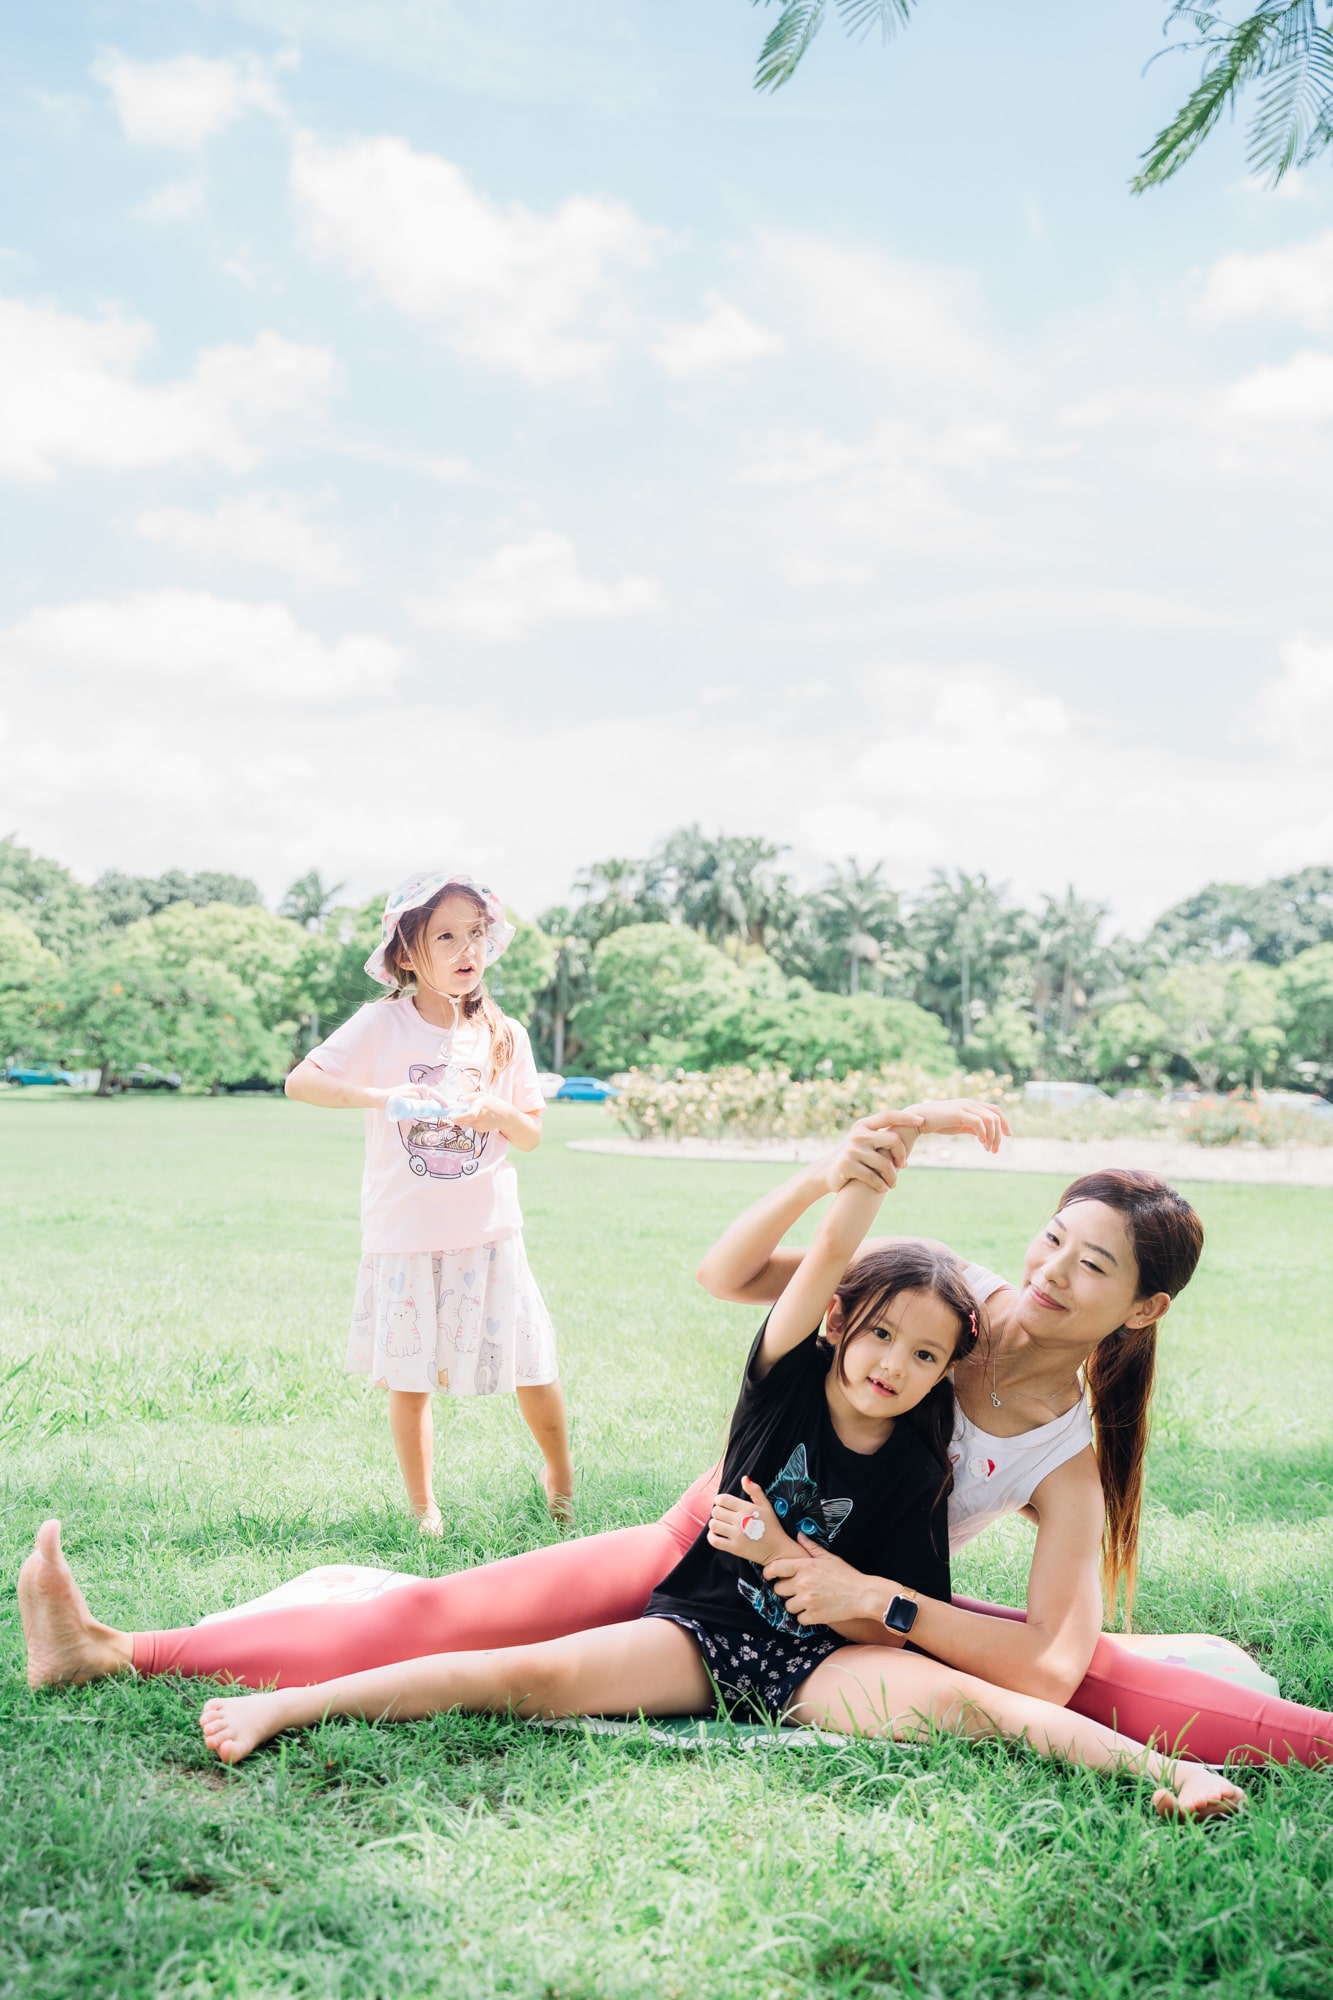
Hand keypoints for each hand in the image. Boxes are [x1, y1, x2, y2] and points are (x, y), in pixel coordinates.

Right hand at [377, 1081, 458, 1111]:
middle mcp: (412, 1087)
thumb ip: (417, 1108)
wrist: (378, 1098)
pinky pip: (412, 1094)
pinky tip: (417, 1108)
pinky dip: (417, 1100)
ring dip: (426, 1100)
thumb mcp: (408, 1105)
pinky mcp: (400, 1092)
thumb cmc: (394, 1103)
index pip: (430, 1091)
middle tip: (443, 1108)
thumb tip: (428, 1115)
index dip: (439, 1098)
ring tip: (426, 1111)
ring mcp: (406, 1089)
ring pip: (422, 1090)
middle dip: (438, 1098)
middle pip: (428, 1089)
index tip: (446, 1107)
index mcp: (415, 1089)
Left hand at [450, 1091, 506, 1132]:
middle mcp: (481, 1117)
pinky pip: (470, 1125)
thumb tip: (459, 1100)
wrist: (505, 1116)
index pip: (471, 1114)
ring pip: (465, 1123)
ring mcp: (481, 1125)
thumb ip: (470, 1096)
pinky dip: (470, 1121)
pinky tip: (477, 1118)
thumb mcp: (483, 1095)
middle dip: (455, 1117)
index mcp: (482, 1106)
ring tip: (472, 1112)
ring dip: (464, 1119)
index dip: (459, 1117)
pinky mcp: (480, 1130)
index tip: (451, 1116)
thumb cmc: (493, 1103)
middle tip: (453, 1113)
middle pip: (463, 1121)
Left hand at [707, 1478, 794, 1565]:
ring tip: (721, 1524)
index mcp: (747, 1508)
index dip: (719, 1500)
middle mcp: (741, 1521)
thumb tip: (744, 1478)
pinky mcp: (734, 1548)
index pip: (723, 1499)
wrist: (778, 1550)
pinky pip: (714, 1541)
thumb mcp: (766, 1506)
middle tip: (723, 1515)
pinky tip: (716, 1534)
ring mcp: (737, 1536)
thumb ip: (755, 1491)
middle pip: (716, 1511)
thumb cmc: (772, 1526)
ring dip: (714, 1523)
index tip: (723, 1504)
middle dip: (717, 1511)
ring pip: (713, 1525)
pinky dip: (711, 1536)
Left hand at [763, 1536, 888, 1629]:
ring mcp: (807, 1600)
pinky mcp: (813, 1616)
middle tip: (795, 1589)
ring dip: (794, 1604)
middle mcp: (803, 1583)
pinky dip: (804, 1616)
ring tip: (805, 1601)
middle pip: (779, 1589)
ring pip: (787, 1605)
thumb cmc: (847, 1575)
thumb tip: (798, 1535)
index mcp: (805, 1566)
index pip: (775, 1568)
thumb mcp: (829, 1558)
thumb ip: (811, 1547)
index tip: (769, 1576)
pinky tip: (813, 1611)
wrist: (863, 1595)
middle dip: (785, 1589)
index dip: (768, 1572)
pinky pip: (798, 1618)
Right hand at [814, 1111, 925, 1196]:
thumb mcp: (863, 1143)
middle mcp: (858, 1135)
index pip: (888, 1115)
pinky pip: (874, 1177)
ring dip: (892, 1177)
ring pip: (885, 1164)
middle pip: (893, 1141)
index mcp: (863, 1125)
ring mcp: (852, 1150)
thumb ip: (880, 1140)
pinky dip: (881, 1185)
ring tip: (892, 1184)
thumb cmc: (852, 1158)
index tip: (921, 1121)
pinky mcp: (847, 1165)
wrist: (825, 1173)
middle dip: (901, 1156)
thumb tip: (907, 1142)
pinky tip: (883, 1189)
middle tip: (902, 1166)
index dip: (906, 1117)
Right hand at [908, 1098, 1009, 1153]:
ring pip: (989, 1119)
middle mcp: (970, 1103)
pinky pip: (978, 1122)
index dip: (1004, 1122)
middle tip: (995, 1150)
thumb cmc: (937, 1123)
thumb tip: (983, 1135)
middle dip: (999, 1134)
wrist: (918, 1119)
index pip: (995, 1110)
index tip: (1007, 1136)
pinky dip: (983, 1133)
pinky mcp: (959, 1113)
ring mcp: (965, 1106)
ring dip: (992, 1136)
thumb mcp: (959, 1126)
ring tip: (988, 1149)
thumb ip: (971, 1128)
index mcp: (971, 1105)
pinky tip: (981, 1142)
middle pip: (995, 1116)